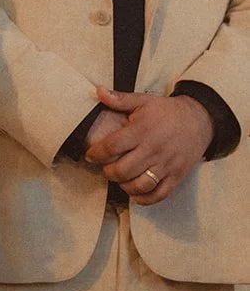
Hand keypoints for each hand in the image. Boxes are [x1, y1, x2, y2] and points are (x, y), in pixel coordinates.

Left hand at [84, 86, 212, 203]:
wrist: (200, 120)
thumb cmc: (167, 111)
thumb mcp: (143, 100)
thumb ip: (120, 98)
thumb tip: (98, 91)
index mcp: (142, 130)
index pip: (113, 146)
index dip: (97, 153)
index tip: (90, 155)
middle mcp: (153, 149)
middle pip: (124, 169)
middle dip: (108, 172)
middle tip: (105, 169)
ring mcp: (166, 164)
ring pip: (140, 184)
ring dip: (125, 186)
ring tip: (120, 180)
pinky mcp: (177, 176)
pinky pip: (160, 194)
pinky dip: (145, 199)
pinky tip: (135, 194)